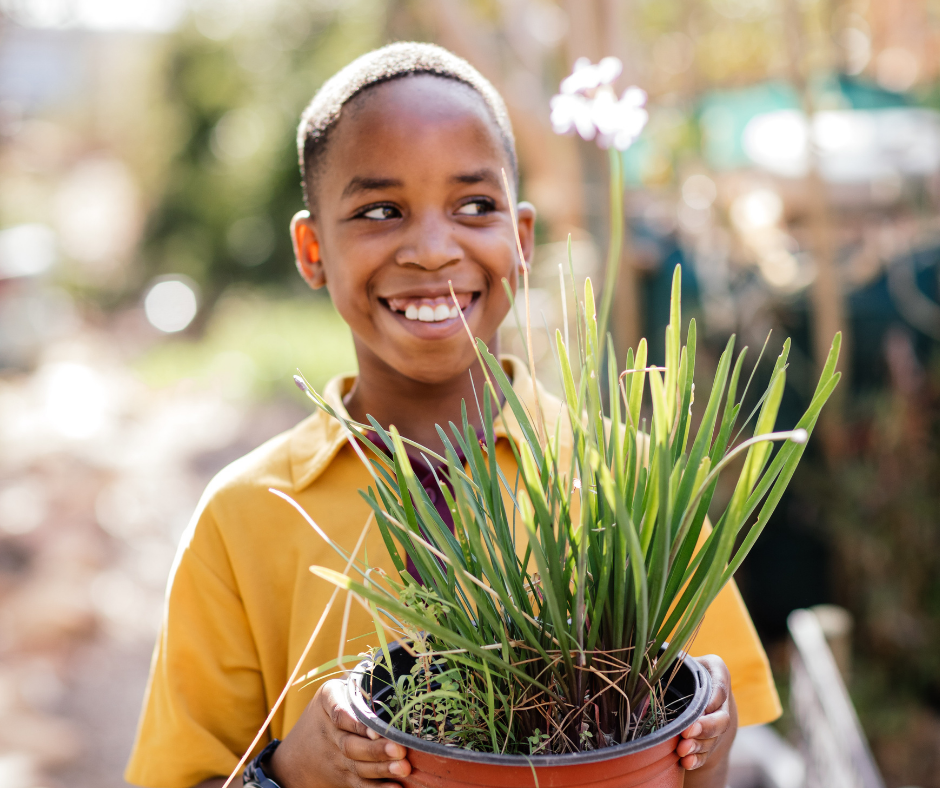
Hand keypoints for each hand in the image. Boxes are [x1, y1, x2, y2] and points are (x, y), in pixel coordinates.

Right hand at [269, 679, 411, 787]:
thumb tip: (388, 664)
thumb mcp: (333, 692)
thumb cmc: (326, 711)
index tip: (375, 729)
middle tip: (400, 750)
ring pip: (358, 766)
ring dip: (382, 769)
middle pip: (351, 744)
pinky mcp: (341, 777)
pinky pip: (359, 785)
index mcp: (327, 701)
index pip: (339, 713)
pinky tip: (395, 787)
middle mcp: (328, 732)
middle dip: (376, 749)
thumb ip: (356, 683)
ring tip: (403, 767)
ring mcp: (334, 758)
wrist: (294, 757)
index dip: (357, 724)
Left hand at [677, 654, 737, 785]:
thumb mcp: (674, 659)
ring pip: (714, 738)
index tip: (704, 707)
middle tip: (688, 732)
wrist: (687, 688)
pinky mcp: (709, 741)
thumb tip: (649, 660)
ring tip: (682, 750)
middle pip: (721, 717)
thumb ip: (665, 659)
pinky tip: (686, 762)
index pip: (720, 685)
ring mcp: (716, 723)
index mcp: (715, 671)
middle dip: (706, 727)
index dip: (715, 698)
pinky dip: (697, 758)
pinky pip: (706, 752)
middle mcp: (720, 700)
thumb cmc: (676, 667)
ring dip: (699, 746)